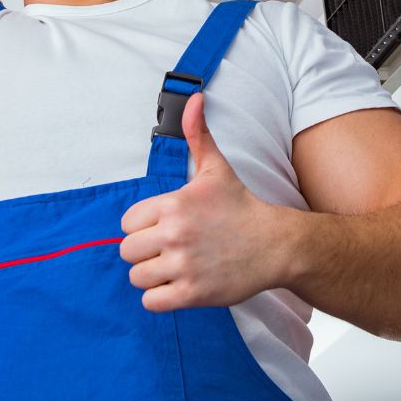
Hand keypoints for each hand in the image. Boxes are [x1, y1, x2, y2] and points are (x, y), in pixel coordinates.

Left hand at [119, 93, 278, 311]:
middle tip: (166, 248)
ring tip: (172, 266)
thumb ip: (197, 133)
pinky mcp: (192, 294)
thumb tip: (194, 98)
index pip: (127, 223)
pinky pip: (151, 302)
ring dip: (150, 275)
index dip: (141, 225)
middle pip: (127, 251)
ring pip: (137, 277)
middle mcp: (175, 235)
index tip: (161, 226)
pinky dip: (160, 297)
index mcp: (174, 204)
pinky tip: (176, 284)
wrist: (274, 244)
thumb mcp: (216, 167)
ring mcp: (183, 266)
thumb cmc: (240, 205)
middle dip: (143, 251)